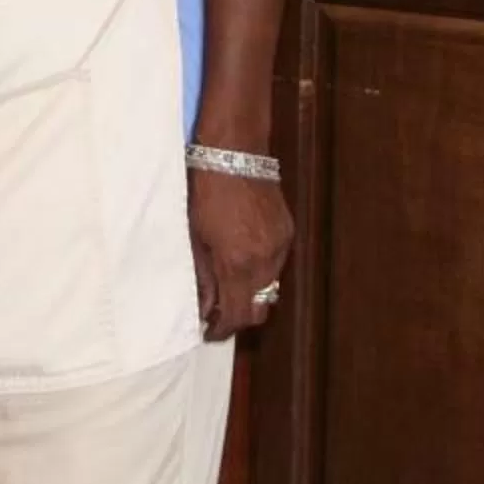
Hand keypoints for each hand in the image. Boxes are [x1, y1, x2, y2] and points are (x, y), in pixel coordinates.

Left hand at [189, 165, 293, 340]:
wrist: (235, 152)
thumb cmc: (204, 191)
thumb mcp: (195, 236)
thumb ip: (202, 275)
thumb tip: (204, 305)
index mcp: (238, 263)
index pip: (237, 315)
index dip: (223, 330)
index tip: (209, 331)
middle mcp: (266, 260)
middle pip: (259, 308)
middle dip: (239, 316)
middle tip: (218, 313)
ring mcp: (281, 245)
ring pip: (270, 287)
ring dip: (250, 292)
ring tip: (228, 284)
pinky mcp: (288, 231)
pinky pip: (277, 263)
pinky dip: (261, 269)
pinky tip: (243, 258)